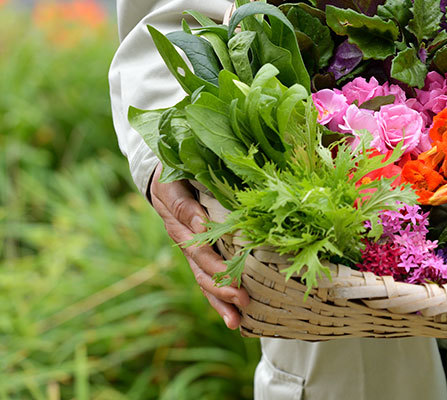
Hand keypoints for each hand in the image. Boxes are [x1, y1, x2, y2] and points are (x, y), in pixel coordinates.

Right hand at [149, 164, 249, 327]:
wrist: (164, 175)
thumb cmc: (180, 168)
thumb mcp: (181, 169)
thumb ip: (192, 190)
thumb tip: (204, 223)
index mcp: (174, 205)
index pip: (185, 217)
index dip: (198, 228)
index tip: (212, 237)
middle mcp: (179, 231)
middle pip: (198, 259)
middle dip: (219, 278)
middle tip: (241, 294)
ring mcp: (188, 247)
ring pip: (202, 278)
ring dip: (219, 299)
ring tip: (236, 319)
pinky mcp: (197, 256)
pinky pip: (207, 281)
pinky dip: (220, 301)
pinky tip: (236, 320)